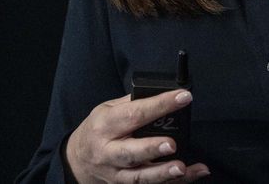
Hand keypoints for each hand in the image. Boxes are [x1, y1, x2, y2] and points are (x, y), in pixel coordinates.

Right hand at [66, 89, 210, 182]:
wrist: (77, 159)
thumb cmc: (98, 129)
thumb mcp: (107, 109)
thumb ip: (132, 103)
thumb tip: (162, 93)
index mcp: (105, 125)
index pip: (134, 114)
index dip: (160, 105)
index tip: (183, 97)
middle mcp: (108, 151)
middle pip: (130, 153)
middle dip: (151, 149)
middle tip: (172, 144)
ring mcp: (115, 172)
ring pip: (138, 177)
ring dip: (161, 173)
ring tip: (181, 168)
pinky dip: (171, 181)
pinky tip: (191, 173)